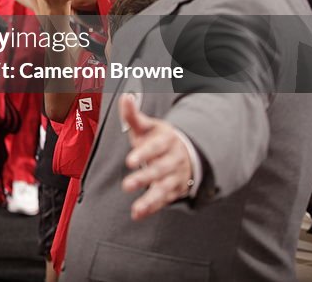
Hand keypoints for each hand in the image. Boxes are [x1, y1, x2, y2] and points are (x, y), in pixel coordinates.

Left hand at [120, 94, 194, 220]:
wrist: (185, 152)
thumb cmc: (158, 138)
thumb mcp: (147, 126)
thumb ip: (133, 115)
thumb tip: (125, 97)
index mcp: (167, 140)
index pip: (155, 147)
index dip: (144, 153)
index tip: (130, 161)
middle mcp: (173, 159)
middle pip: (160, 169)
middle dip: (145, 177)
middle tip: (127, 185)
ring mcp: (175, 176)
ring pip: (164, 188)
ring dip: (151, 198)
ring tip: (137, 207)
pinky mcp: (174, 189)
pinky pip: (163, 200)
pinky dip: (152, 208)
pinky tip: (138, 214)